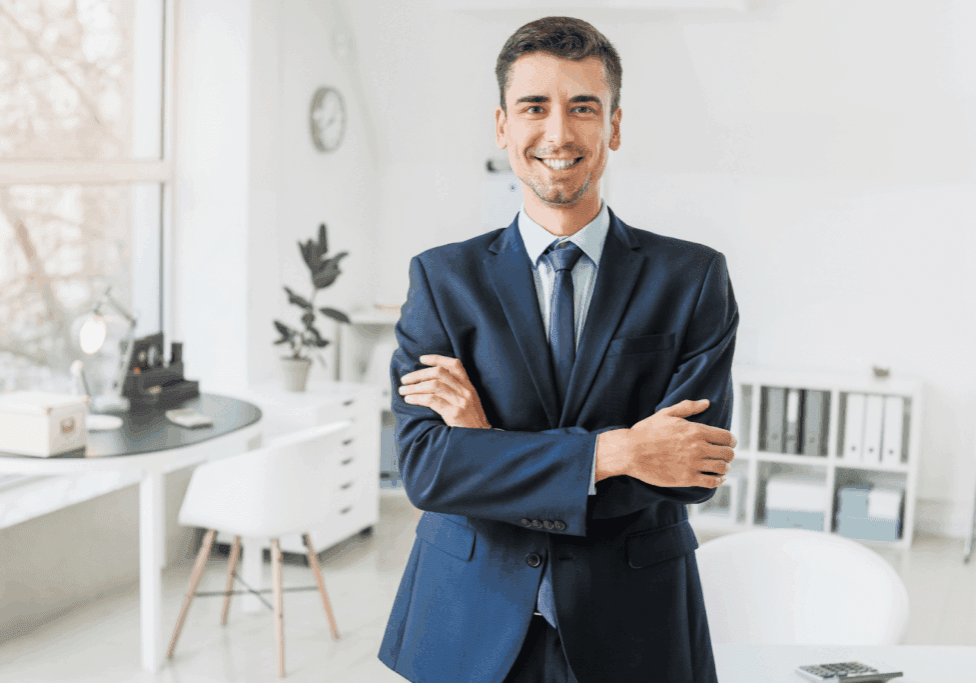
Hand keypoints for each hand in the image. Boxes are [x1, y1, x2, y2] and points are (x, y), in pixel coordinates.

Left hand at [398, 355, 490, 428]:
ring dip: (414, 387)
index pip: (454, 364)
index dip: (437, 359)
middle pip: (439, 373)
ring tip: (403, 390)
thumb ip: (455, 391)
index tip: (421, 359)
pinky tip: (409, 400)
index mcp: (469, 386)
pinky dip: (417, 398)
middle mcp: (465, 391)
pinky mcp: (454, 413)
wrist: (480, 438)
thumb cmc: (470, 422)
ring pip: (433, 386)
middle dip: (418, 374)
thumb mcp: (468, 402)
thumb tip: (429, 381)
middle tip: (405, 379)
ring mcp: (461, 402)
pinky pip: (432, 400)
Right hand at [596, 399, 735, 488]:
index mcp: (696, 430)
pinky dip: (718, 481)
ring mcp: (693, 464)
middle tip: (726, 455)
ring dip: (725, 467)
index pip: (726, 437)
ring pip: (722, 468)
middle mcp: (698, 447)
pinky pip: (711, 482)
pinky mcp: (687, 479)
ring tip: (722, 467)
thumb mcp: (666, 413)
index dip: (731, 440)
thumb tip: (706, 403)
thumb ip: (688, 407)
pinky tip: (717, 478)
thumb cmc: (646, 431)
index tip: (730, 443)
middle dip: (729, 454)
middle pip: (727, 453)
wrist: (631, 451)